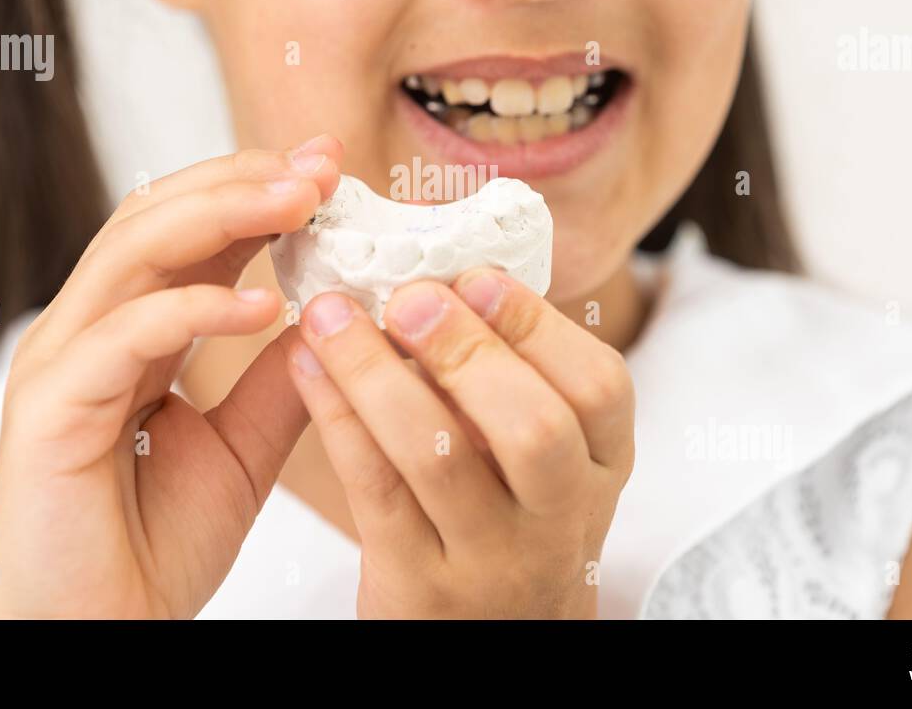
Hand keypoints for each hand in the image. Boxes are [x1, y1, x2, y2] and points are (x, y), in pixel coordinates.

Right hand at [0, 136, 343, 618]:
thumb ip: (278, 379)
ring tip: (302, 201)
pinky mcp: (47, 408)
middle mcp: (89, 330)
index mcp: (131, 331)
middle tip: (321, 165)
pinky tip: (266, 304)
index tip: (331, 165)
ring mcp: (61, 361)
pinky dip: (196, 308)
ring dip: (222, 214)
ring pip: (133, 250)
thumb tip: (338, 317)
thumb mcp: (242, 447)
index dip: (257, 188)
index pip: (189, 229)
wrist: (101, 634)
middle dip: (243, 179)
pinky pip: (125, 333)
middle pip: (156, 215)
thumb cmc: (153, 544)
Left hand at [283, 267, 634, 618]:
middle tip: (407, 297)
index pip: (601, 389)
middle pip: (534, 428)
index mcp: (602, 467)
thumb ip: (517, 379)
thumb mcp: (549, 459)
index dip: (536, 324)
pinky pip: (374, 488)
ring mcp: (491, 559)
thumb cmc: (512, 517)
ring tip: (332, 315)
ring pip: (438, 457)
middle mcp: (560, 519)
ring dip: (377, 372)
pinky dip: (337, 416)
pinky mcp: (419, 585)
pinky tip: (309, 365)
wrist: (496, 637)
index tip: (475, 276)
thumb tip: (445, 273)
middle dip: (466, 349)